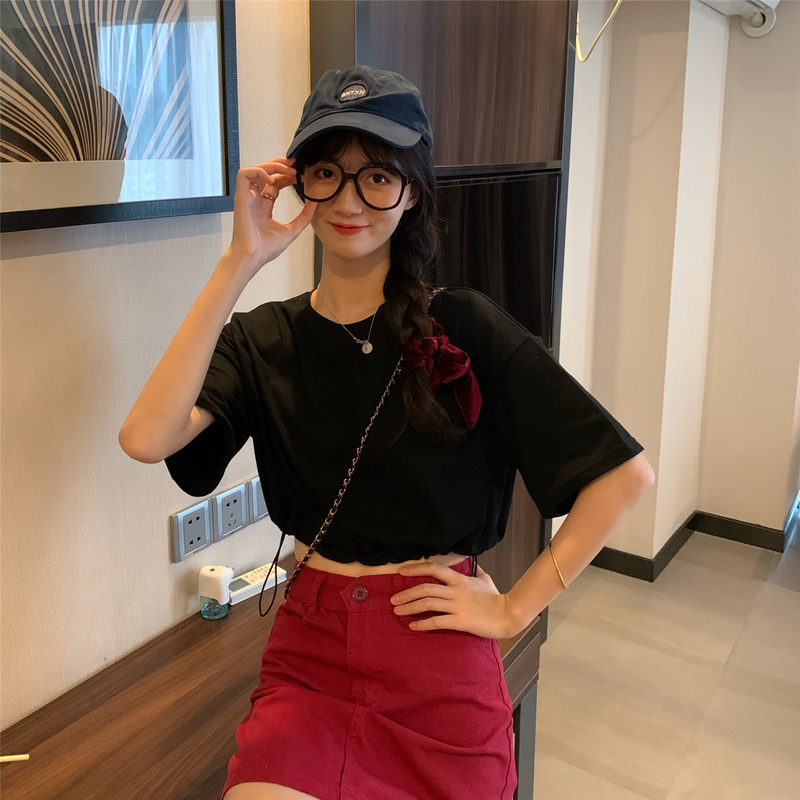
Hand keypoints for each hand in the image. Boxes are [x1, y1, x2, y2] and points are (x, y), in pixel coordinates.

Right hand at [227, 157, 316, 278]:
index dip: (287, 177)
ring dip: (272, 166)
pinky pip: (244, 174)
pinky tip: (272, 179)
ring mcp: (248, 197)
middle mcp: (255, 199)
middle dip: (280, 165)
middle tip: (295, 166)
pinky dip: (258, 172)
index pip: (275, 183)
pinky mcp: (241, 196)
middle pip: (266, 173)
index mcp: (265, 206)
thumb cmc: (266, 248)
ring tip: (287, 171)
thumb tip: (315, 203)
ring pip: (255, 170)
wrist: (252, 257)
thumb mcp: (292, 230)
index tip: (301, 177)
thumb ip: (304, 217)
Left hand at [390, 561, 519, 639]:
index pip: (434, 568)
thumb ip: (475, 571)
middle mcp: (455, 590)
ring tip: (397, 610)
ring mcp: (457, 606)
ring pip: (427, 603)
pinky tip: (413, 626)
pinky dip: (422, 623)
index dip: (416, 569)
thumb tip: (473, 564)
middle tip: (393, 598)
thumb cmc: (496, 598)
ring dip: (410, 607)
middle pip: (425, 588)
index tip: (401, 571)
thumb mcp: (485, 580)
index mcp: (460, 579)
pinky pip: (436, 621)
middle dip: (406, 593)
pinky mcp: (459, 621)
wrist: (507, 615)